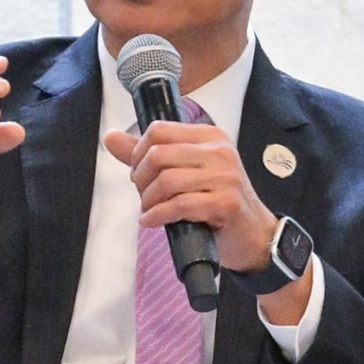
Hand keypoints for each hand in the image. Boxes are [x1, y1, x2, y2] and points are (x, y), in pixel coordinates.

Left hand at [108, 122, 282, 265]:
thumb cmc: (218, 201)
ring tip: (149, 210)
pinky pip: (180, 205)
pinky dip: (158, 215)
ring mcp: (225, 177)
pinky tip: (152, 221)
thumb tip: (111, 137)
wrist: (252, 234)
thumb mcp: (187, 171)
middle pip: (159, 154)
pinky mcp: (226, 204)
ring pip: (167, 181)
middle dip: (141, 178)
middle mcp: (220, 151)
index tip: (139, 172)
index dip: (138, 152)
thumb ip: (149, 154)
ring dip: (148, 200)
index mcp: (209, 136)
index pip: (159, 130)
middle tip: (143, 194)